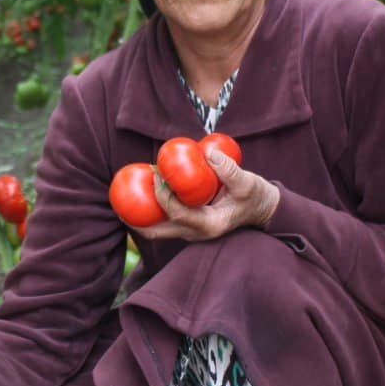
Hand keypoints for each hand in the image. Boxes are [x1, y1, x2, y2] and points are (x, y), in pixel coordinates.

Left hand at [137, 147, 278, 240]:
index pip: (177, 214)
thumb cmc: (254, 195)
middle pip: (157, 231)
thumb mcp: (247, 182)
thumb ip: (229, 169)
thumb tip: (208, 152)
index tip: (157, 173)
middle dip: (136, 217)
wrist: (261, 208)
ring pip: (157, 229)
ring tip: (127, 192)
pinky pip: (163, 221)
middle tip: (123, 195)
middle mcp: (196, 233)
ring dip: (140, 214)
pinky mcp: (188, 225)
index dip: (162, 195)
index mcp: (209, 225)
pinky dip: (150, 210)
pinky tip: (141, 192)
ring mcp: (190, 232)